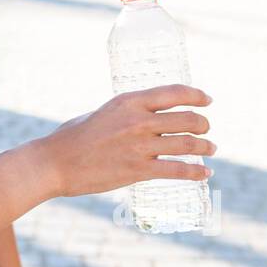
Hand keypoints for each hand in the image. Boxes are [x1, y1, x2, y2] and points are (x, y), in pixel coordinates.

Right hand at [41, 84, 214, 197]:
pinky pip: (178, 170)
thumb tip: (146, 115)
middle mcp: (138, 120)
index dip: (196, 95)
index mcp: (128, 101)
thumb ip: (126, 113)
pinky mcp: (138, 170)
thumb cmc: (73, 137)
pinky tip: (204, 174)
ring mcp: (139, 146)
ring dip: (205, 147)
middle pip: (187, 119)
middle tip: (206, 130)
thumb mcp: (102, 112)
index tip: (208, 100)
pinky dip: (196, 172)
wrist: (56, 163)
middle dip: (203, 124)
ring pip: (187, 144)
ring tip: (211, 149)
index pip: (174, 92)